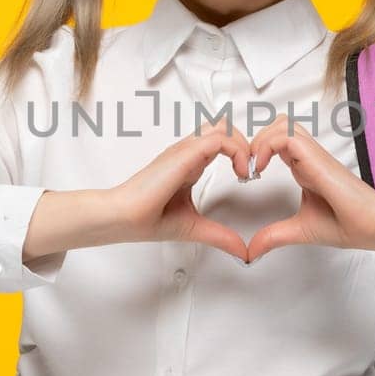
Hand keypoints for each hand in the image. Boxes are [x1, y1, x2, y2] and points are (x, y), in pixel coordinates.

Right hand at [108, 112, 254, 261]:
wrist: (124, 218)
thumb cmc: (147, 218)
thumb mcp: (194, 227)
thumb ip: (219, 235)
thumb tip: (240, 250)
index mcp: (189, 162)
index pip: (221, 139)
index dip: (241, 151)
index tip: (248, 176)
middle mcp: (187, 152)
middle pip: (224, 126)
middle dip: (245, 143)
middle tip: (250, 170)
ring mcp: (185, 150)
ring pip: (223, 126)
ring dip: (242, 144)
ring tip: (246, 170)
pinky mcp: (183, 155)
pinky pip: (217, 139)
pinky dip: (237, 151)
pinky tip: (240, 173)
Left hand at [244, 114, 374, 263]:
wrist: (371, 226)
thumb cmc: (346, 225)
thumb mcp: (298, 230)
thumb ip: (273, 236)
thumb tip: (251, 251)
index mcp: (304, 167)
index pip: (278, 141)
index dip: (257, 150)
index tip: (247, 176)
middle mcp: (308, 157)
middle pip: (279, 124)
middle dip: (256, 139)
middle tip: (247, 168)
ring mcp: (313, 155)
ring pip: (283, 123)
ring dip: (262, 139)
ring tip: (254, 166)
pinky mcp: (317, 158)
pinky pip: (288, 136)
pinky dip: (267, 146)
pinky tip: (260, 169)